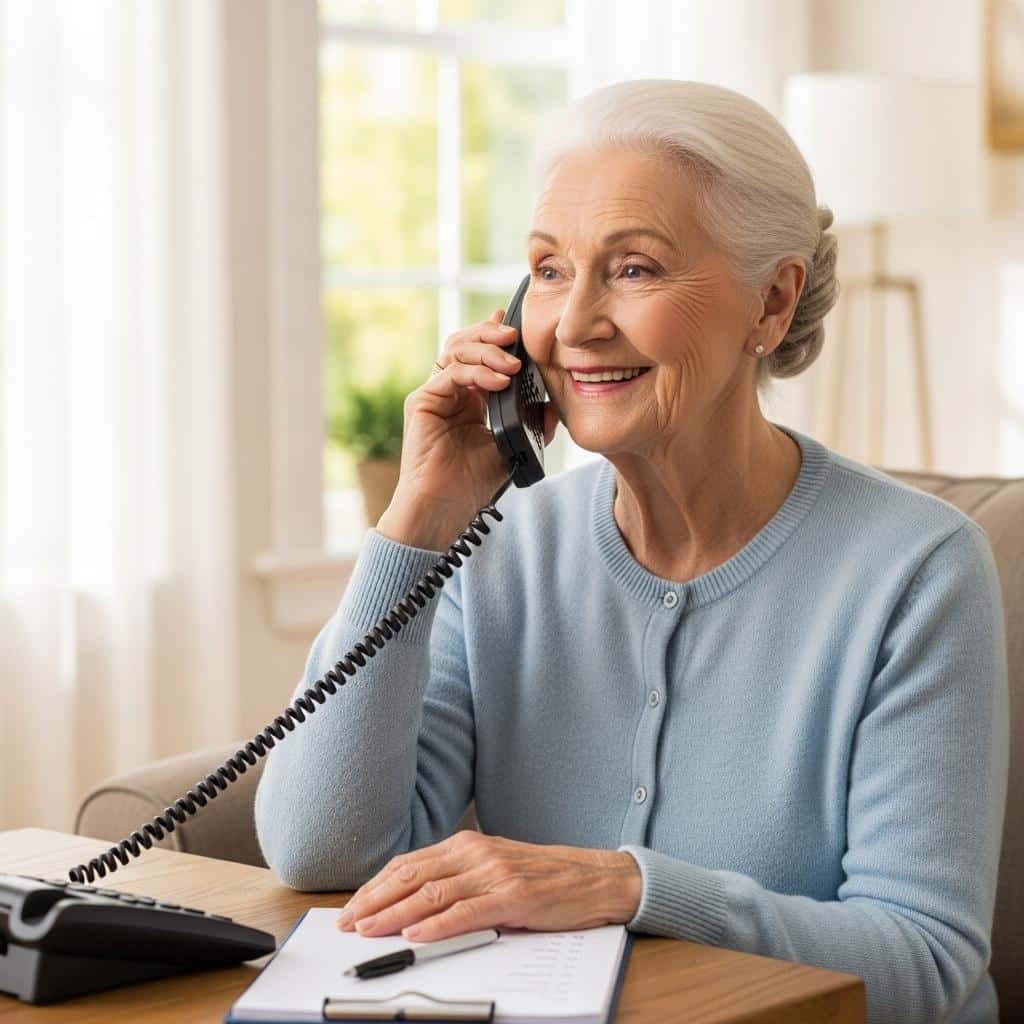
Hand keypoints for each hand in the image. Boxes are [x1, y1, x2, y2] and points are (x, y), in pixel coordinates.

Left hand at [336, 831, 641, 941]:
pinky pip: (467, 912)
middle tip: (347, 922)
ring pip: (432, 893)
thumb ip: (457, 879)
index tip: (352, 907)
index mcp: (467, 844)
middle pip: (412, 876)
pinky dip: (437, 925)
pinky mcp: (513, 896)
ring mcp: (494, 873)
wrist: (593, 878)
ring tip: (368, 930)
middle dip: (374, 901)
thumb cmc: (542, 878)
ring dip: (395, 914)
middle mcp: (476, 853)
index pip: (409, 864)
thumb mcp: (492, 869)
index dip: (376, 887)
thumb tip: (411, 904)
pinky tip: (417, 935)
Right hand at [376, 308, 558, 550]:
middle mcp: (449, 391)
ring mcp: (434, 394)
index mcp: (469, 399)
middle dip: (492, 335)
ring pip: (456, 351)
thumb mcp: (510, 447)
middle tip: (516, 337)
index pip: (480, 356)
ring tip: (513, 364)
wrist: (445, 507)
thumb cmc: (471, 484)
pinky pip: (452, 374)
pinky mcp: (422, 401)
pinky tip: (500, 381)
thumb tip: (553, 404)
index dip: (496, 338)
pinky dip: (477, 372)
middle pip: (465, 344)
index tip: (519, 329)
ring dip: (487, 351)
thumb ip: (531, 424)